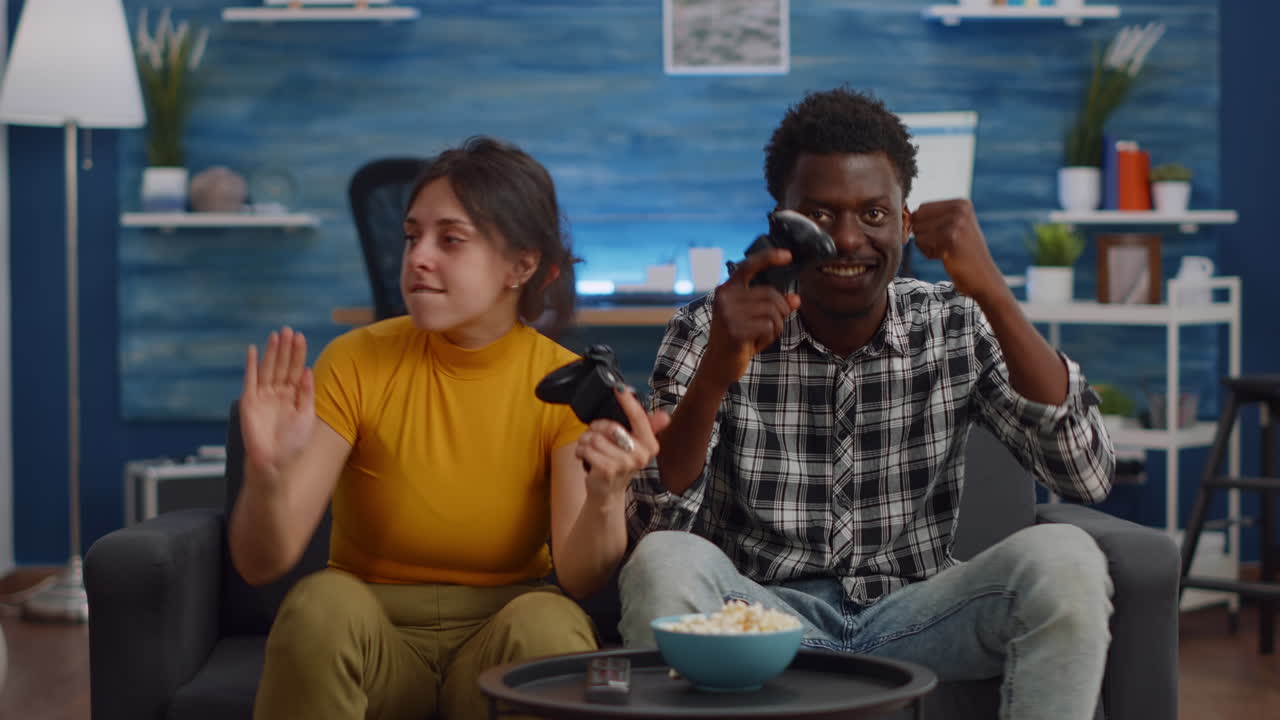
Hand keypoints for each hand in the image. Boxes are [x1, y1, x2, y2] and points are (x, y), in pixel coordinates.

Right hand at [240, 327, 314, 477]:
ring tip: (276, 335)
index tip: (301, 337)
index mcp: (293, 396)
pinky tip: (253, 351)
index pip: (296, 369)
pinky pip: (250, 380)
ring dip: (271, 352)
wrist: (275, 461)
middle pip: (282, 365)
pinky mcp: (249, 402)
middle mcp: (277, 393)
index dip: (298, 354)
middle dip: (285, 348)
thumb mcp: (306, 415)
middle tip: (289, 330)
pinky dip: (251, 365)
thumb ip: (306, 393)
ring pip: (268, 369)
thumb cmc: (292, 443)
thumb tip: (308, 370)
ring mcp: (262, 396)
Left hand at [575, 387, 670, 504]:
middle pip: (612, 427)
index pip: (639, 418)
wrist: (608, 492)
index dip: (628, 402)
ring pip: (595, 438)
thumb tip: (665, 416)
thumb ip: (647, 427)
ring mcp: (624, 464)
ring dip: (586, 441)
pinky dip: (580, 450)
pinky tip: (585, 456)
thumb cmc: (620, 464)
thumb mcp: (635, 445)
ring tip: (590, 448)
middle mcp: (640, 455)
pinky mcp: (606, 470)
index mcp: (650, 445)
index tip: (619, 388)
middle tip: (596, 436)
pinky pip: (586, 449)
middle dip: (597, 428)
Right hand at [704, 249, 801, 386]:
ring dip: (776, 328)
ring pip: (773, 312)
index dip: (769, 258)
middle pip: (771, 295)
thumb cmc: (738, 340)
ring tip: (761, 337)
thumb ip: (773, 306)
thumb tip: (796, 299)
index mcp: (727, 289)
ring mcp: (729, 313)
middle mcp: (725, 297)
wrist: (718, 366)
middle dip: (780, 313)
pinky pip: (769, 327)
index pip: (749, 266)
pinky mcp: (735, 330)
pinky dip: (769, 338)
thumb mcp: (755, 319)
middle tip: (770, 329)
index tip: (788, 255)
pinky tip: (755, 345)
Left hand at [911, 199, 1008, 304]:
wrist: (983, 277)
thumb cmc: (964, 253)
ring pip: (917, 231)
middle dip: (923, 235)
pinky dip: (928, 253)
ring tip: (946, 251)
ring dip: (926, 246)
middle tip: (943, 246)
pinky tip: (946, 257)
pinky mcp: (950, 239)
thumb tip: (905, 214)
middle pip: (918, 218)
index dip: (923, 225)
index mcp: (961, 203)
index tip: (941, 237)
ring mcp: (956, 224)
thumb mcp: (955, 227)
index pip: (923, 208)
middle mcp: (960, 209)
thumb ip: (934, 217)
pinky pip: (920, 242)